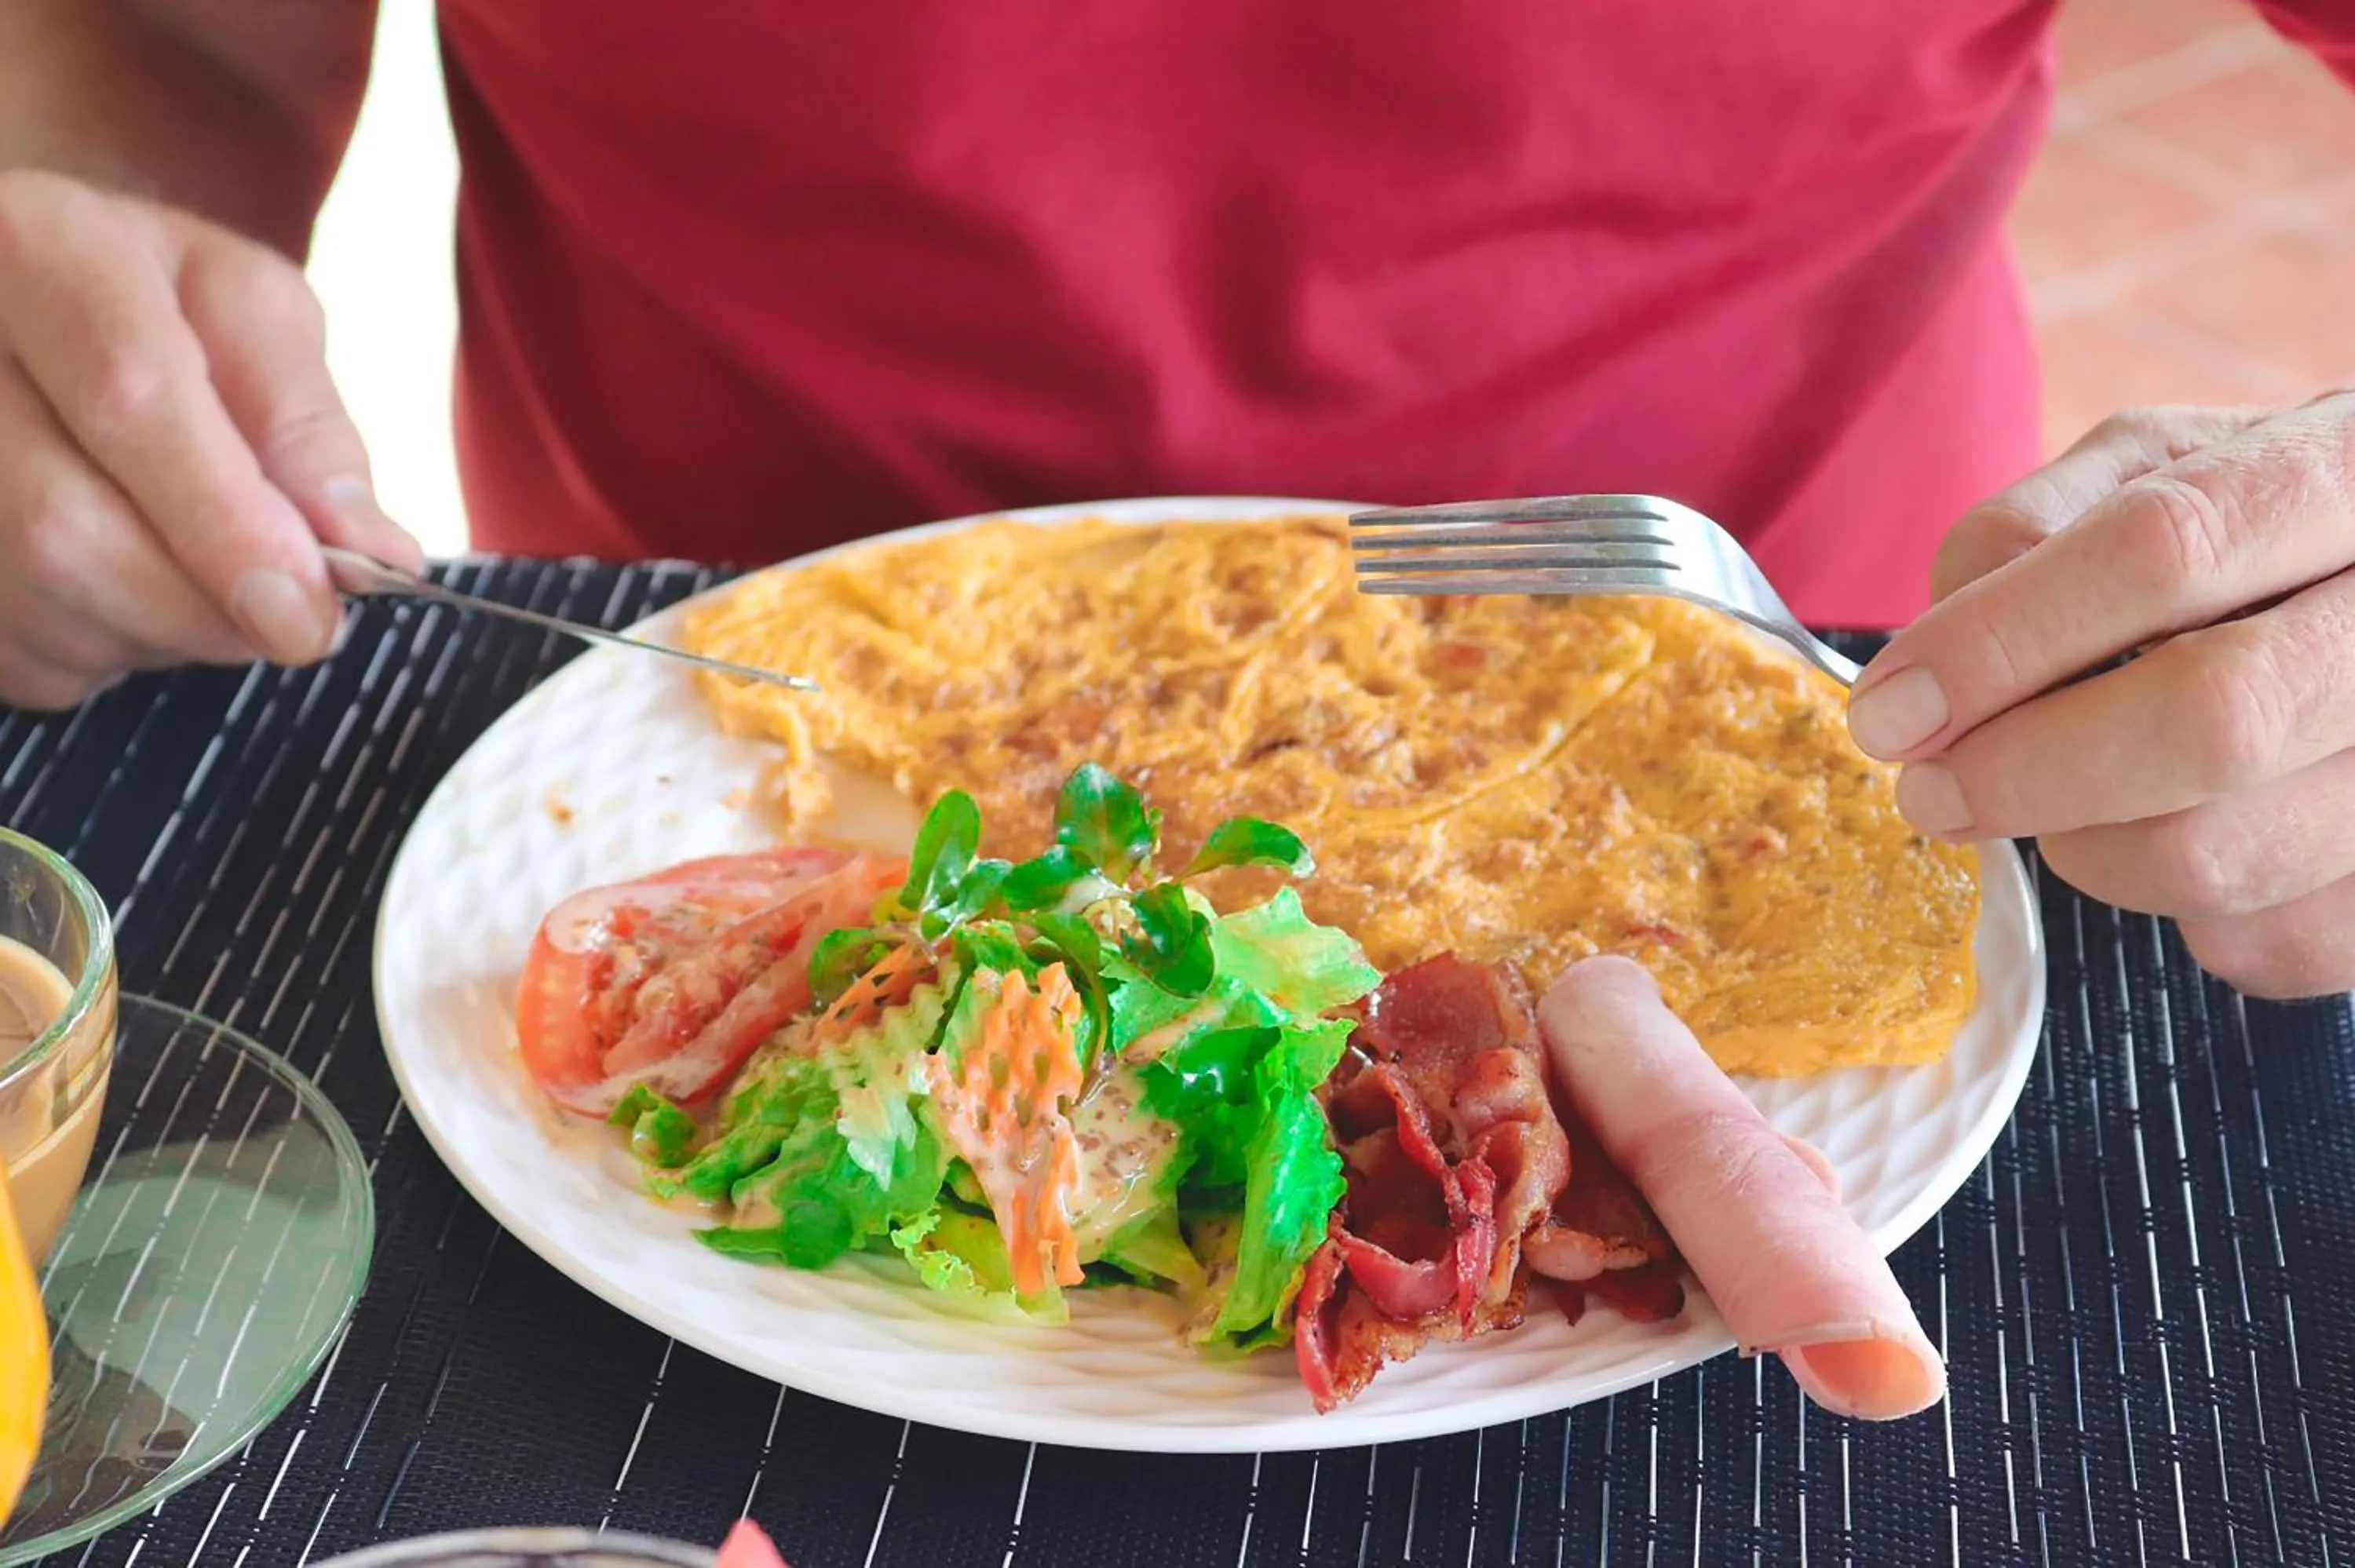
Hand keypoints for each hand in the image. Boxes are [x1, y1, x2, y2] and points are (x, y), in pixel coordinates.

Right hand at [0, 169, 418, 708]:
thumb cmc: (157, 302)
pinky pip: (17, 653)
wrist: (31, 305)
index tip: (307, 612)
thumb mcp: (254, 317)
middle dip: (203, 607)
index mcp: (43, 250)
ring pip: (40, 603)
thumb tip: (372, 555)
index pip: (130, 399)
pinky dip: (100, 649)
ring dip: (156, 632)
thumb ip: (310, 428)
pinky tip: (121, 585)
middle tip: (288, 619)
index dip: (226, 525)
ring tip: (197, 573)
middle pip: (63, 527)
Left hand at [1847, 394, 2354, 998]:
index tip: (1889, 710)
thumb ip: (2029, 532)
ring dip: (2088, 849)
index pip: (2166, 550)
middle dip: (2025, 771)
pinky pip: (2265, 942)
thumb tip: (1930, 654)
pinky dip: (2181, 914)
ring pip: (2223, 852)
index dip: (2001, 641)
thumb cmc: (2260, 524)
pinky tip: (2176, 836)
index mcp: (2346, 472)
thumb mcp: (2151, 469)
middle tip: (1931, 791)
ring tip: (2063, 803)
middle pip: (2211, 719)